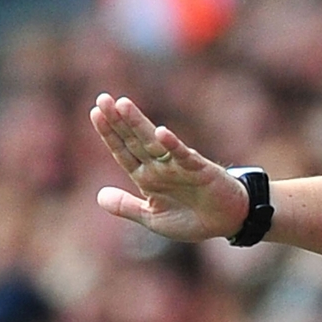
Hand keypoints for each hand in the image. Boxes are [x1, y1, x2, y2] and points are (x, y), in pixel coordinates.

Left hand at [89, 93, 247, 241]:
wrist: (227, 223)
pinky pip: (184, 156)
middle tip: (102, 98)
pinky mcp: (200, 170)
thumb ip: (127, 207)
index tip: (95, 112)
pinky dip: (173, 146)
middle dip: (118, 120)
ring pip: (154, 142)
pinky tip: (161, 133)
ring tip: (122, 104)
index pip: (123, 151)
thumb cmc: (192, 219)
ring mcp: (179, 166)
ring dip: (138, 123)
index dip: (109, 133)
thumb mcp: (153, 218)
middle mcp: (160, 167)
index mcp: (147, 177)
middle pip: (135, 140)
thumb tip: (99, 195)